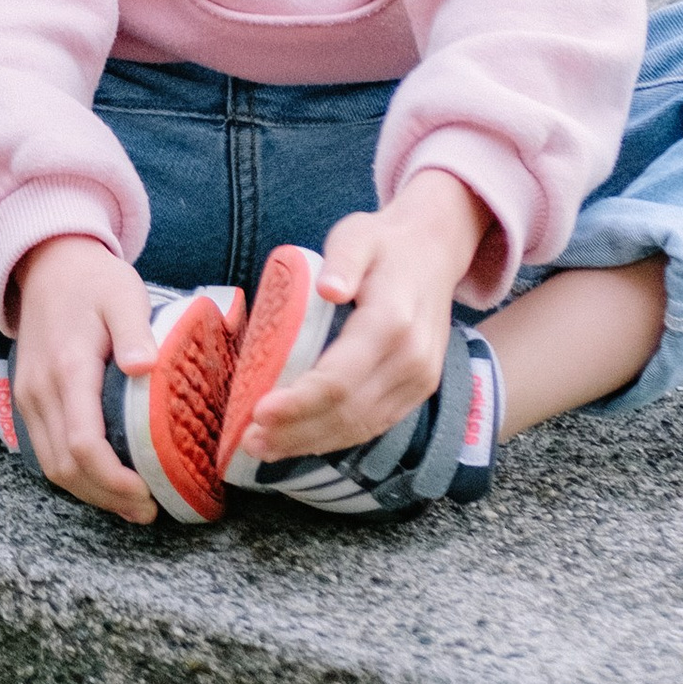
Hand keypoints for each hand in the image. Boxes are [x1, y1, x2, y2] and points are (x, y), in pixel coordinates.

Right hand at [2, 235, 160, 523]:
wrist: (47, 262)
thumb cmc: (93, 279)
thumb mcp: (122, 293)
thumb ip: (134, 330)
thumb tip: (143, 367)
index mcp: (68, 368)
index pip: (84, 444)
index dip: (114, 479)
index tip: (148, 492)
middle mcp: (41, 390)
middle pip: (65, 467)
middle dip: (106, 497)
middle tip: (148, 509)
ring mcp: (29, 397)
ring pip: (52, 466)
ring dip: (89, 493)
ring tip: (131, 504)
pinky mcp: (28, 399)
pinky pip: (46, 451)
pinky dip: (74, 476)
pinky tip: (104, 482)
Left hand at [247, 170, 487, 462]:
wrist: (434, 251)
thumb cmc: (383, 243)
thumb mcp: (358, 235)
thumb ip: (343, 260)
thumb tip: (328, 289)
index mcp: (393, 321)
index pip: (339, 379)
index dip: (298, 402)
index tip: (257, 411)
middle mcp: (412, 359)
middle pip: (347, 412)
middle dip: (295, 431)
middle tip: (249, 440)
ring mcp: (420, 380)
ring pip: (360, 426)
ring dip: (310, 443)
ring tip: (264, 448)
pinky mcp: (418, 391)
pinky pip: (374, 425)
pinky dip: (335, 438)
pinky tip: (301, 441)